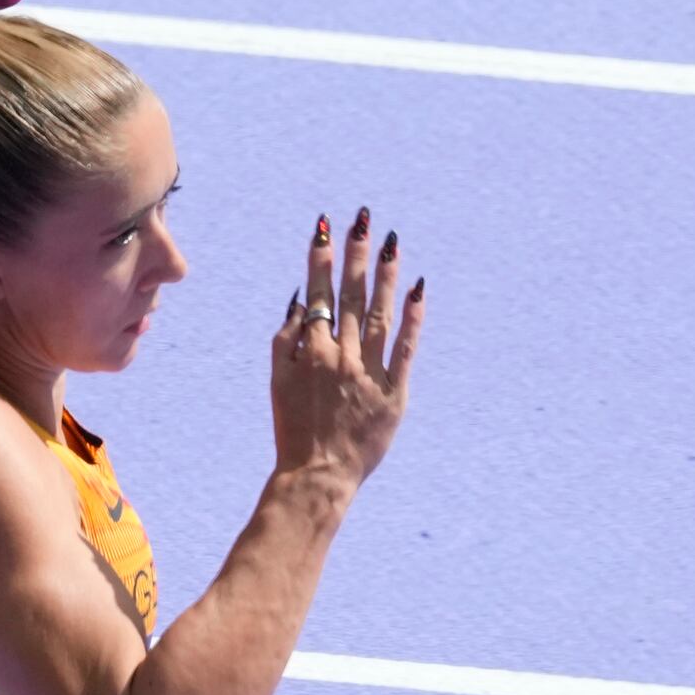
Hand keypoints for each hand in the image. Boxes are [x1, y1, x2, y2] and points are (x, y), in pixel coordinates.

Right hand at [271, 208, 423, 487]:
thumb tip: (300, 298)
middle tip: (362, 219)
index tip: (324, 227)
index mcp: (310, 350)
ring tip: (391, 243)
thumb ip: (285, 336)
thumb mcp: (276, 380)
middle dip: (356, 254)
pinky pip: (406, 349)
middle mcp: (341, 355)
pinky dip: (413, 319)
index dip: (320, 258)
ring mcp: (370, 373)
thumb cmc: (292, 427)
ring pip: (380, 314)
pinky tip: (418, 289)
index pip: (318, 293)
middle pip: (352, 295)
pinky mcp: (394, 393)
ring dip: (386, 276)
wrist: (317, 475)